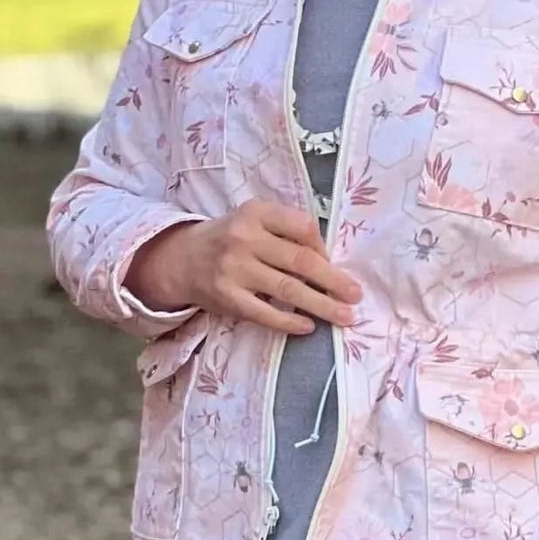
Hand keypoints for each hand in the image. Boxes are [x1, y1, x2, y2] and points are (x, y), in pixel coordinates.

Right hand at [125, 202, 361, 336]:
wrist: (181, 258)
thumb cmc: (231, 238)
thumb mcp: (254, 220)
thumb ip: (287, 231)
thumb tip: (330, 260)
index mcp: (256, 212)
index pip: (303, 226)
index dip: (324, 246)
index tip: (333, 262)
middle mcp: (244, 238)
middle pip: (300, 261)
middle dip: (334, 280)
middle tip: (356, 294)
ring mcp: (234, 269)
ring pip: (288, 289)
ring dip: (322, 305)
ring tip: (346, 316)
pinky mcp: (227, 297)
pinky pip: (264, 313)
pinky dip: (289, 322)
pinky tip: (308, 327)